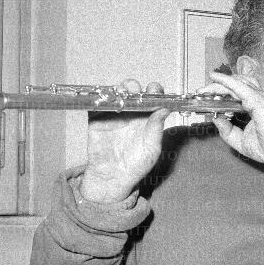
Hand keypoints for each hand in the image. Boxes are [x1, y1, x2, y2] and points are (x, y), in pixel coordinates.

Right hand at [80, 79, 170, 202]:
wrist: (112, 177)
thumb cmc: (136, 166)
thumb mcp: (152, 148)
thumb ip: (156, 127)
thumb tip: (165, 109)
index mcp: (147, 118)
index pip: (152, 99)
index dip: (154, 91)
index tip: (154, 89)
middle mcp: (132, 114)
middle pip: (133, 92)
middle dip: (134, 87)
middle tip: (134, 89)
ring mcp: (114, 115)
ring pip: (116, 95)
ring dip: (118, 90)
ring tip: (121, 92)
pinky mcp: (97, 119)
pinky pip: (97, 104)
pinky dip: (99, 98)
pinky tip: (105, 99)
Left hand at [197, 72, 263, 174]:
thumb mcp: (240, 141)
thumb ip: (227, 131)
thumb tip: (214, 119)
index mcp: (257, 107)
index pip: (237, 94)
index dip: (221, 94)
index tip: (206, 99)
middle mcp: (260, 99)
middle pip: (235, 86)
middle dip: (216, 88)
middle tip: (200, 93)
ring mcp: (260, 98)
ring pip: (236, 83)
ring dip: (218, 84)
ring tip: (204, 89)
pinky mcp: (259, 100)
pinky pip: (239, 86)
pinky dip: (226, 81)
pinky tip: (215, 78)